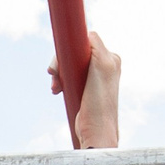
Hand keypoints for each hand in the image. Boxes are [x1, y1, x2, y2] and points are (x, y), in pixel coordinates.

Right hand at [63, 31, 119, 149]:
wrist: (95, 130)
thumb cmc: (99, 102)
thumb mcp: (102, 66)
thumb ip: (97, 45)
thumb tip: (88, 33)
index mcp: (110, 58)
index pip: (84, 41)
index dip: (69, 48)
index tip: (60, 61)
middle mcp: (104, 65)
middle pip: (74, 52)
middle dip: (61, 63)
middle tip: (54, 75)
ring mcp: (93, 77)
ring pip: (68, 64)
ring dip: (58, 74)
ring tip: (56, 87)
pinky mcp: (84, 88)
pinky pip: (67, 76)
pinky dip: (59, 80)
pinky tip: (57, 89)